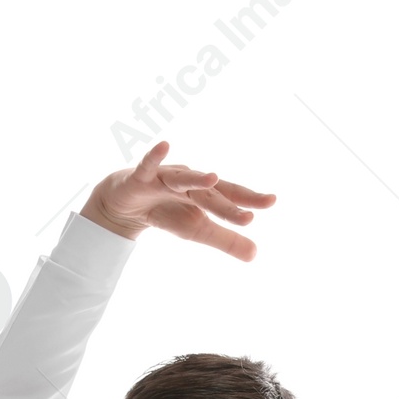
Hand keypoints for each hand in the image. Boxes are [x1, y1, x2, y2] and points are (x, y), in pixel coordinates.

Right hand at [81, 140, 274, 261]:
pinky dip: (155, 156)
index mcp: (204, 194)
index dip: (249, 199)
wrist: (126, 206)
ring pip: (183, 180)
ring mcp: (165, 178)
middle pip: (211, 193)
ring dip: (197, 178)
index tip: (271, 201)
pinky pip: (148, 165)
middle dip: (228, 203)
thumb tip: (256, 254)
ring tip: (213, 177)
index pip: (230, 196)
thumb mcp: (197, 231)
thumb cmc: (167, 212)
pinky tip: (164, 145)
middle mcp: (189, 182)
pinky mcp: (141, 178)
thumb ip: (225, 241)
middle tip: (250, 212)